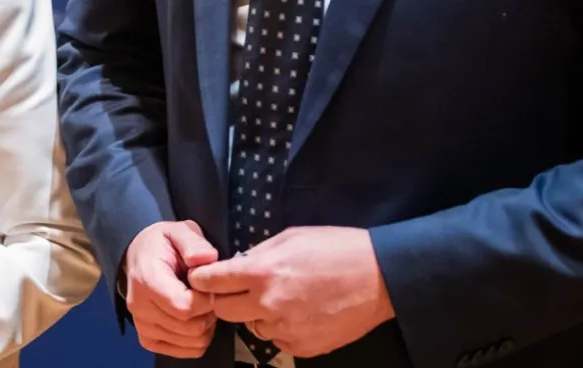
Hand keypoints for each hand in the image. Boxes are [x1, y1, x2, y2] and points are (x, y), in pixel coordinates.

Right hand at [121, 219, 219, 357]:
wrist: (139, 255)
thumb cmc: (162, 243)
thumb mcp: (179, 230)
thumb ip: (193, 242)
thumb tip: (207, 258)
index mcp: (147, 280)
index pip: (185, 307)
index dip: (207, 300)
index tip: (210, 286)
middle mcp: (140, 307)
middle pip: (190, 327)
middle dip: (209, 313)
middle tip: (208, 295)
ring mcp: (142, 325)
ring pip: (190, 342)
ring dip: (205, 327)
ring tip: (201, 306)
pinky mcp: (147, 339)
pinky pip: (183, 351)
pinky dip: (196, 340)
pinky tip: (193, 320)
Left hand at [186, 226, 394, 358]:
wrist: (379, 279)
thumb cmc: (336, 249)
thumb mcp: (291, 237)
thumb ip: (258, 253)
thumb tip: (236, 265)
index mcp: (263, 272)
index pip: (212, 281)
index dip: (203, 279)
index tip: (203, 278)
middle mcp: (268, 304)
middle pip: (223, 311)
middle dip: (226, 299)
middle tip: (240, 289)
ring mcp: (286, 329)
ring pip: (251, 327)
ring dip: (256, 315)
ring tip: (281, 299)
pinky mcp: (302, 346)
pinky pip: (277, 340)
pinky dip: (281, 328)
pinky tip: (299, 313)